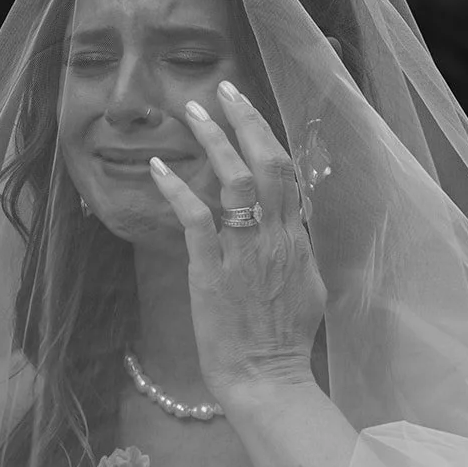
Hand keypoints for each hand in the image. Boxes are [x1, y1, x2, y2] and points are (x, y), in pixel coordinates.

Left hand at [149, 81, 325, 399]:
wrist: (268, 378)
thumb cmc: (285, 341)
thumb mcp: (307, 288)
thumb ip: (297, 250)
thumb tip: (291, 224)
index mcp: (297, 240)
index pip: (288, 174)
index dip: (269, 136)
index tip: (250, 110)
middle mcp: (275, 237)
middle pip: (268, 163)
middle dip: (247, 120)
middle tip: (226, 88)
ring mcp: (244, 251)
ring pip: (235, 179)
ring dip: (214, 140)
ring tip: (194, 110)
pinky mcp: (213, 269)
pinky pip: (196, 217)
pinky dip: (177, 188)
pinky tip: (160, 166)